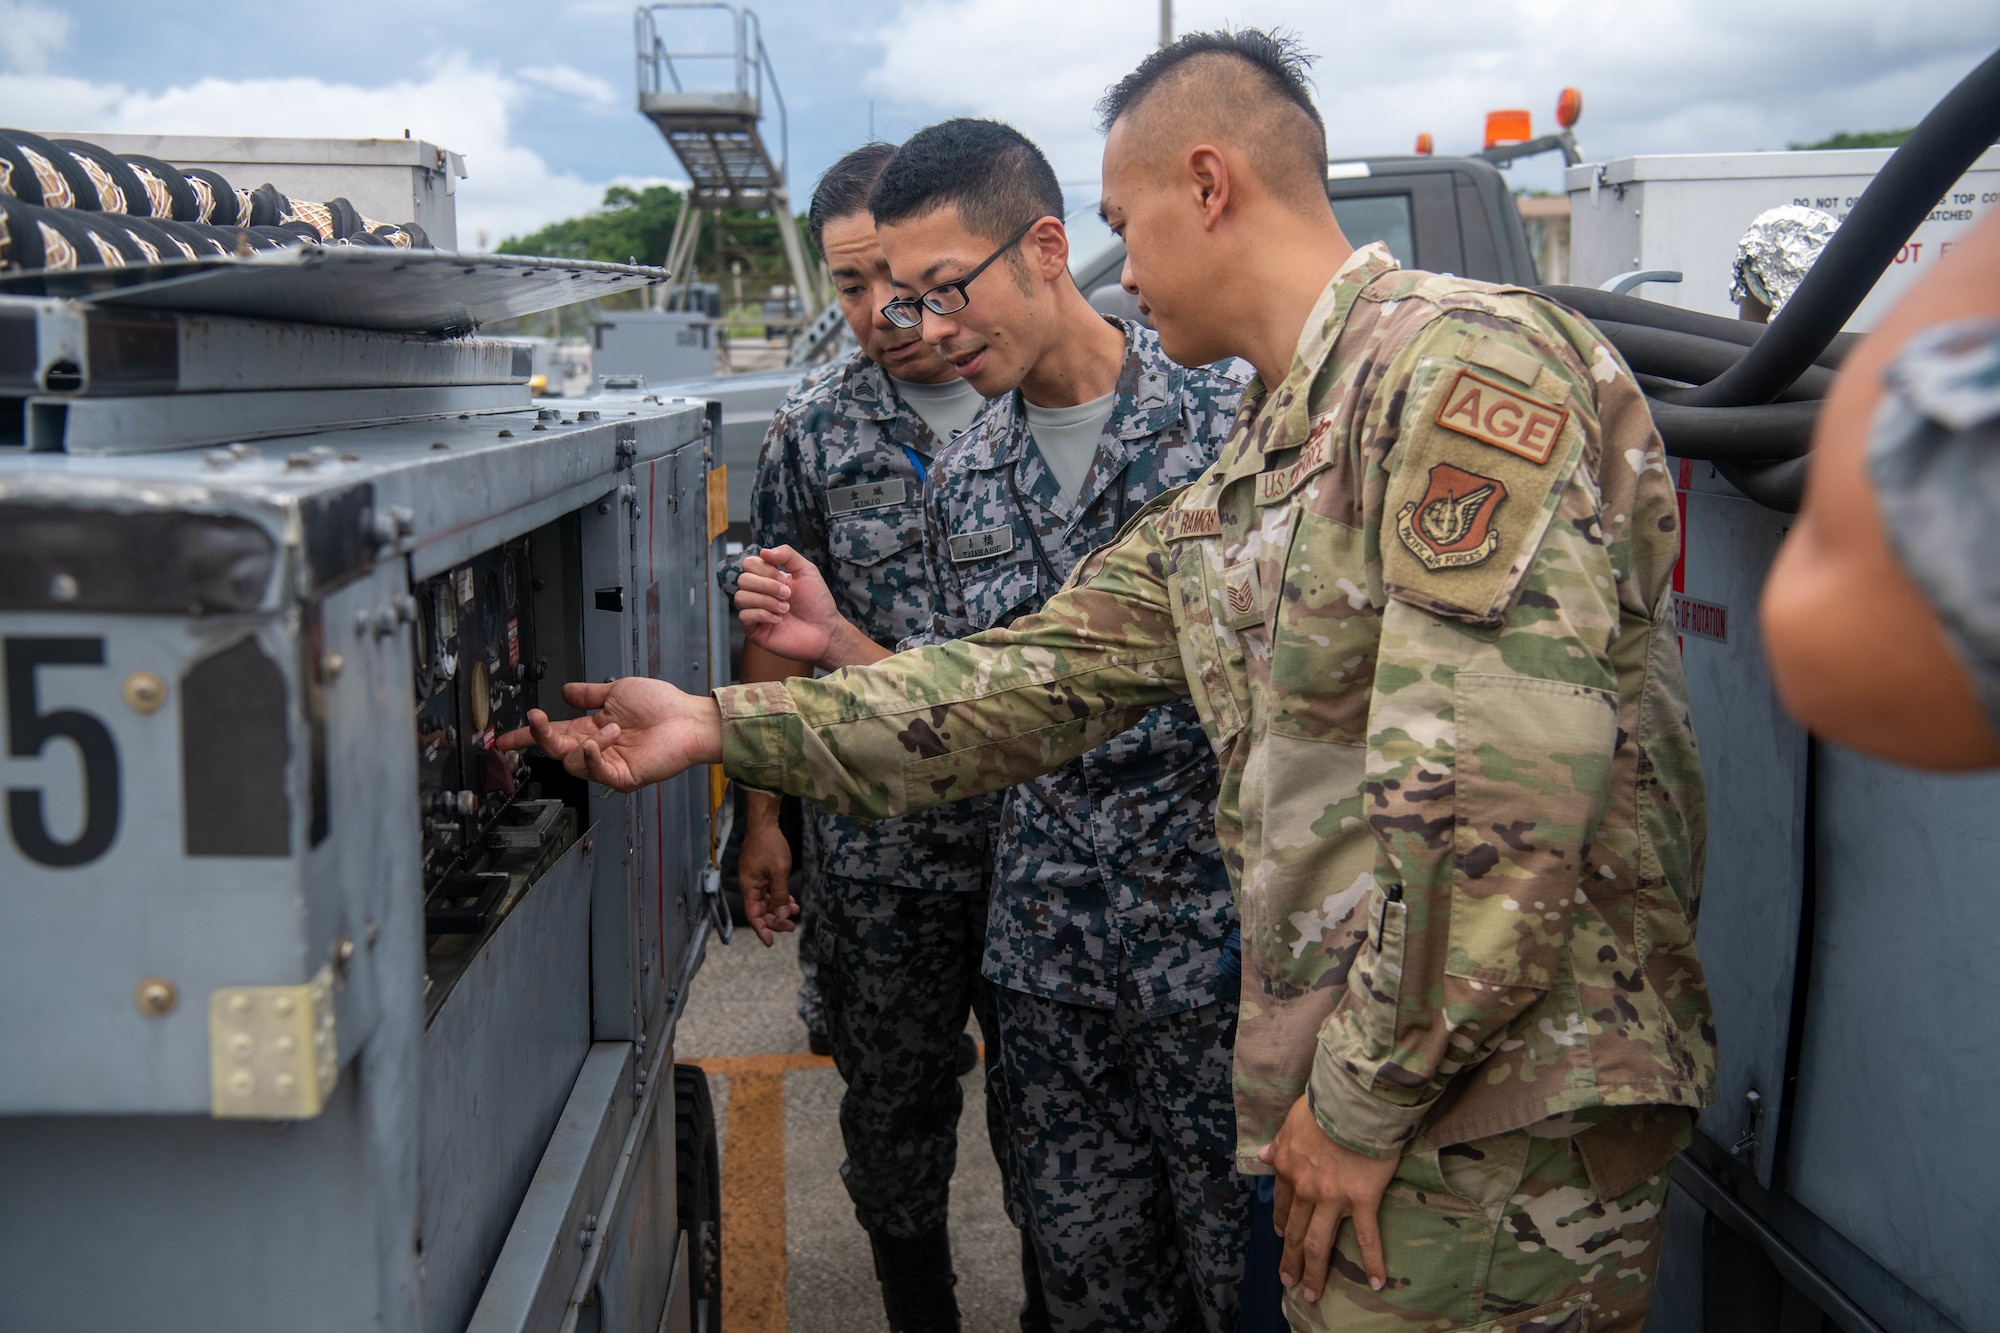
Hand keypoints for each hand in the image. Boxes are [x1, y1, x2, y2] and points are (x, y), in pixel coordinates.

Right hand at [495, 678, 721, 792]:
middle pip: (555, 750)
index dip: (528, 736)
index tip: (503, 739)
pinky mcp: (622, 777)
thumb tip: (565, 691)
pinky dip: (592, 758)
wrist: (687, 718)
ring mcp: (608, 765)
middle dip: (540, 736)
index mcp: (590, 729)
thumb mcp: (617, 691)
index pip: (552, 735)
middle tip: (536, 719)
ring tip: (612, 727)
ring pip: (572, 762)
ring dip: (586, 742)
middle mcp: (596, 748)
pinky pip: (596, 773)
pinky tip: (597, 743)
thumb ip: (588, 694)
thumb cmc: (662, 705)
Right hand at [735, 546, 838, 666]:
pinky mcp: (754, 630)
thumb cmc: (817, 602)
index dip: (765, 569)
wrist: (826, 630)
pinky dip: (763, 615)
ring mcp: (754, 611)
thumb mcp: (806, 570)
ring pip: (741, 597)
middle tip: (788, 594)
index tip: (784, 579)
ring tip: (785, 608)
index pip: (749, 564)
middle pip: (743, 579)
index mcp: (768, 577)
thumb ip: (787, 555)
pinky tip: (779, 620)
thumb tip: (763, 551)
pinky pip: (744, 616)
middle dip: (767, 586)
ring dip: (766, 601)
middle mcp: (758, 593)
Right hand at [736, 810, 796, 945]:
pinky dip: (779, 897)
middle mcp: (749, 886)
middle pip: (760, 910)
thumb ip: (780, 895)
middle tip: (791, 925)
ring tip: (796, 912)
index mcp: (749, 887)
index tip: (770, 942)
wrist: (765, 824)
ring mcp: (755, 879)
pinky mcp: (760, 873)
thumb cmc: (769, 845)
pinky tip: (791, 901)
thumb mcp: (778, 872)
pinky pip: (769, 891)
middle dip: (775, 919)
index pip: (753, 915)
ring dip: (779, 908)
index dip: (761, 930)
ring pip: (766, 901)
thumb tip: (781, 915)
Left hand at [1258, 1094, 1399, 1300]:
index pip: (1281, 1204)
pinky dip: (1371, 1262)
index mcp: (1288, 1169)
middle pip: (1294, 1232)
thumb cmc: (1323, 1105)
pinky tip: (1375, 1282)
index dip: (1280, 1223)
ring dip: (1314, 1272)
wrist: (1351, 1102)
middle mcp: (1305, 1189)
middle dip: (1290, 1260)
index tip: (1280, 1237)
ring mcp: (1332, 1198)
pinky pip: (1365, 1237)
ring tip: (1311, 1294)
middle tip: (1288, 1281)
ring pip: (1318, 1243)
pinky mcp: (1361, 1200)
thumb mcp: (1291, 1122)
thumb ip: (1278, 1143)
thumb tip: (1263, 1155)